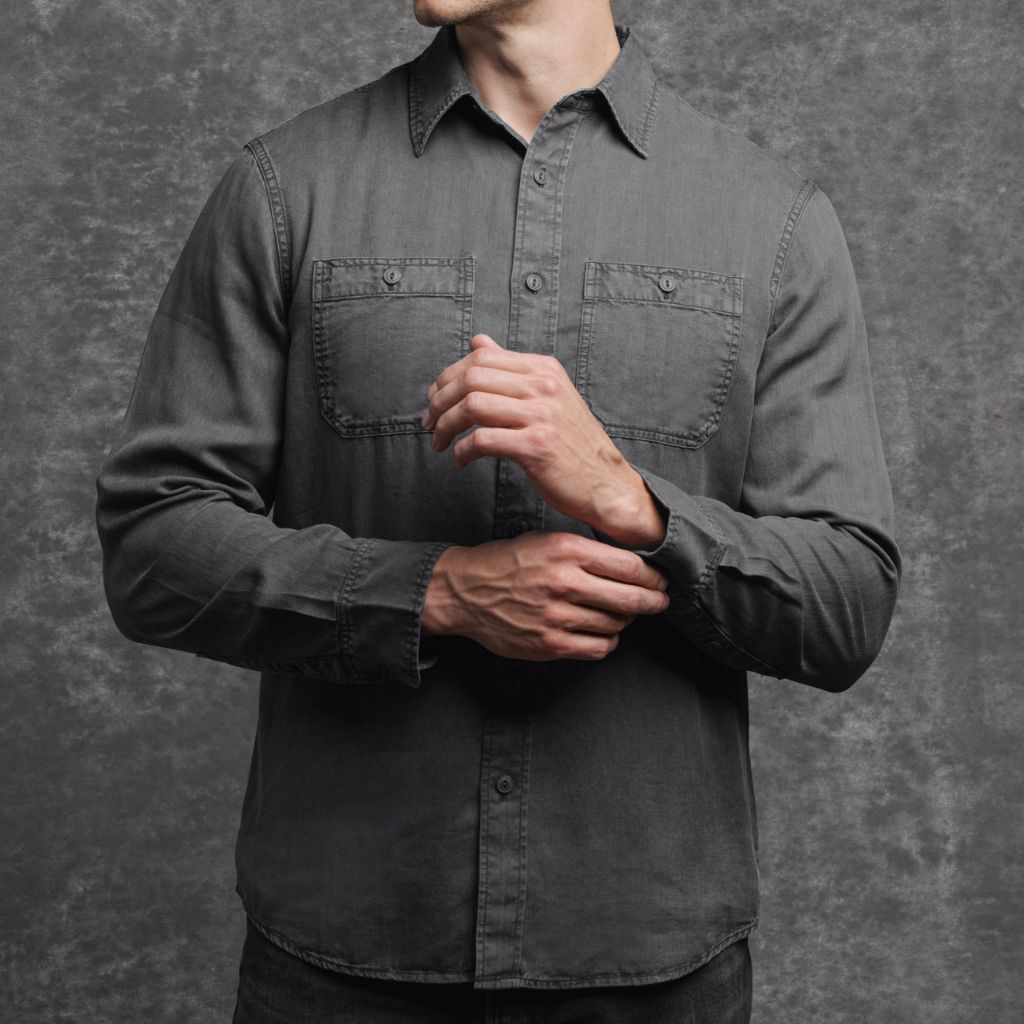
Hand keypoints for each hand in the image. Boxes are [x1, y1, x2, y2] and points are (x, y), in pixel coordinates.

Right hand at [421, 531, 670, 661]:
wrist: (465, 591)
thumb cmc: (508, 562)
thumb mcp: (547, 540)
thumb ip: (586, 551)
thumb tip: (632, 565)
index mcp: (567, 550)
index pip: (631, 567)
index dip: (654, 577)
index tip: (660, 582)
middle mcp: (565, 582)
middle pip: (631, 598)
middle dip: (654, 602)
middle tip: (659, 602)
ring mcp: (557, 616)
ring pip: (616, 624)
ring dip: (625, 621)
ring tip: (620, 615)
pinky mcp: (549, 644)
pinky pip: (598, 649)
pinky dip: (607, 642)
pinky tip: (601, 634)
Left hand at [422, 333, 664, 544]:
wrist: (606, 483)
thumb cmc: (571, 443)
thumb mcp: (548, 396)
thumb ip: (513, 368)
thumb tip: (478, 341)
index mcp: (544, 369)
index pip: (480, 358)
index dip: (447, 377)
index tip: (434, 400)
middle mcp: (544, 387)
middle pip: (471, 378)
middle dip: (439, 401)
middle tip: (429, 422)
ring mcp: (542, 416)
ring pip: (472, 406)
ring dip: (445, 426)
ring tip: (439, 442)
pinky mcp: (537, 447)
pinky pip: (482, 440)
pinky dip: (462, 451)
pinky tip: (460, 460)